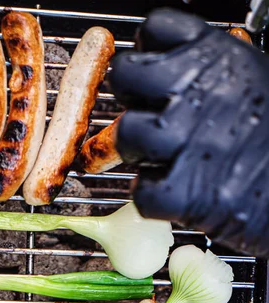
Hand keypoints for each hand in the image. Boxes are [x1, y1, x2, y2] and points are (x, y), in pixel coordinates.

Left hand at [110, 8, 268, 256]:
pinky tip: (179, 192)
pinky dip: (154, 197)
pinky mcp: (187, 194)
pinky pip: (142, 191)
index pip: (155, 30)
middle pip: (126, 79)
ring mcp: (190, 143)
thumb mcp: (252, 79)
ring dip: (142, 152)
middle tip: (156, 123)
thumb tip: (162, 69)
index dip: (149, 56)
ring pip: (128, 136)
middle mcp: (201, 94)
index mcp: (219, 58)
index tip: (153, 74)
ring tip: (171, 161)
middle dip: (136, 101)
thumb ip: (207, 70)